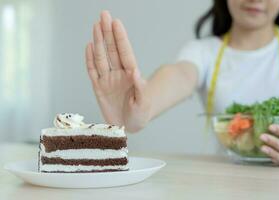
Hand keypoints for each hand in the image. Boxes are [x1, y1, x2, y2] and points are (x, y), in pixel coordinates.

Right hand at [85, 11, 150, 131]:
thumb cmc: (140, 114)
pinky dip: (89, 59)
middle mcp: (118, 74)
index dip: (120, 38)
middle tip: (104, 15)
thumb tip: (136, 72)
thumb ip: (140, 90)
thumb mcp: (143, 105)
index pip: (125, 53)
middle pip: (112, 50)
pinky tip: (89, 46)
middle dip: (108, 33)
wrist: (128, 125)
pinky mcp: (98, 87)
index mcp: (131, 76)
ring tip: (96, 25)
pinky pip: (92, 71)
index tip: (116, 23)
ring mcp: (108, 80)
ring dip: (98, 41)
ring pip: (101, 57)